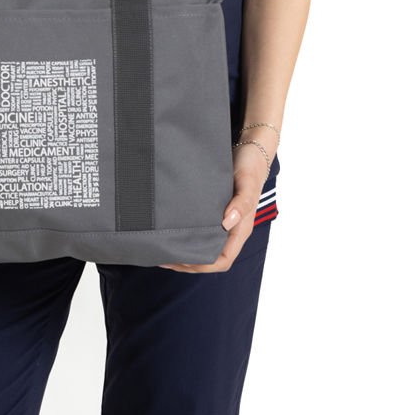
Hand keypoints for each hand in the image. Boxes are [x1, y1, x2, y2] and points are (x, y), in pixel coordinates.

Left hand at [157, 142, 270, 272]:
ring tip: (163, 247)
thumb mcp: (247, 183)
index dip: (203, 265)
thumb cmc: (250, 167)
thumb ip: (242, 203)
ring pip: (204, 243)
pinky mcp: (214, 208)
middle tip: (164, 256)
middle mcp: (231, 228)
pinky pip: (200, 228)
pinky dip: (185, 232)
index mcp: (241, 229)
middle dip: (188, 262)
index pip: (223, 259)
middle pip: (210, 256)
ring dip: (185, 249)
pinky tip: (171, 228)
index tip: (181, 262)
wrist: (249, 148)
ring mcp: (222, 220)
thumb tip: (227, 222)